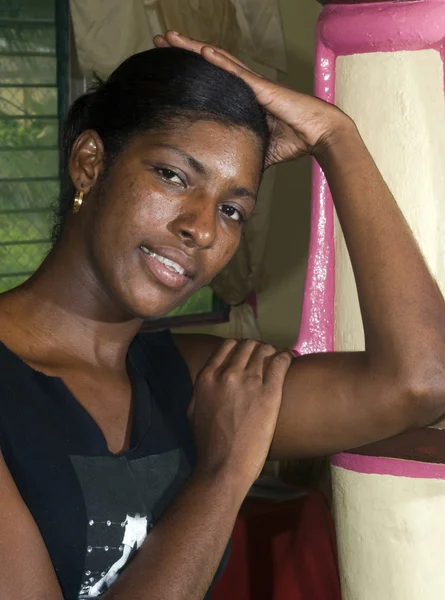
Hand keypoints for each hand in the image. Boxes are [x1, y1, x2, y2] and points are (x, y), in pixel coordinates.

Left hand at [154, 31, 351, 165]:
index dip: (191, 71)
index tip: (168, 67)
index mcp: (245, 99)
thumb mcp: (261, 148)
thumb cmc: (296, 139)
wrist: (319, 135)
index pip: (212, 80)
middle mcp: (246, 86)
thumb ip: (244, 152)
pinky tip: (201, 51)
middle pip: (210, 64)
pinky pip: (238, 72)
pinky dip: (219, 61)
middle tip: (159, 42)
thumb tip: (229, 170)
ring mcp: (254, 84)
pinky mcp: (263, 88)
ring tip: (169, 38)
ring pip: (218, 60)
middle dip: (183, 51)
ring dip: (193, 48)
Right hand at [188, 339, 291, 489]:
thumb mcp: (193, 411)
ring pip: (265, 350)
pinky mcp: (270, 392)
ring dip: (273, 351)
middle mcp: (228, 373)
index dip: (240, 347)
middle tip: (266, 357)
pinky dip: (287, 356)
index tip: (248, 355)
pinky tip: (291, 359)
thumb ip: (201, 390)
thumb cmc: (206, 444)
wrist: (224, 465)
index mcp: (207, 376)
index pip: (227, 346)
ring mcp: (249, 381)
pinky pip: (281, 362)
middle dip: (258, 349)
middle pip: (248, 345)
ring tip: (281, 358)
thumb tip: (210, 380)